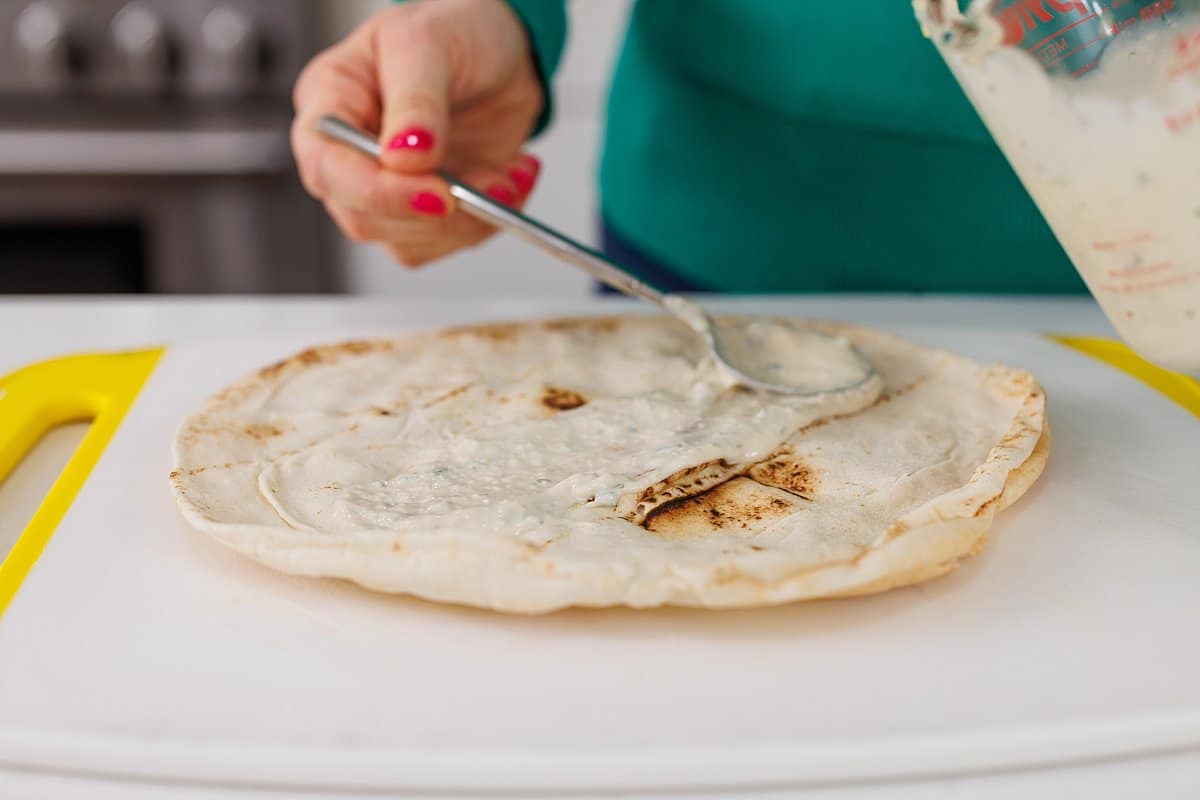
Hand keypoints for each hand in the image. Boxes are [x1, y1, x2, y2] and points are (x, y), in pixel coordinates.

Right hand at [292, 0, 543, 266]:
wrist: (503, 53)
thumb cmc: (453, 32)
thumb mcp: (428, 43)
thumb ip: (416, 100)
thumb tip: (404, 158)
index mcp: (330, 105)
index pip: (327, 168)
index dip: (377, 193)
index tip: (436, 194)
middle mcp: (350, 156)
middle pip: (364, 217)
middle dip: (436, 213)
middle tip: (492, 185)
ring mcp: (388, 189)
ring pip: (409, 241)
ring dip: (470, 221)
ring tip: (510, 176)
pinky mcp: (427, 212)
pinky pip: (448, 242)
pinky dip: (489, 222)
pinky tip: (511, 180)